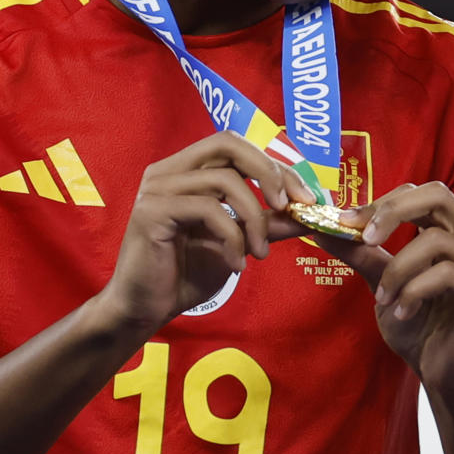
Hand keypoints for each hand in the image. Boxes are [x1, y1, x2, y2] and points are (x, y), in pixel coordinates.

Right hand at [98, 131, 317, 334]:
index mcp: (187, 170)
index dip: (275, 166)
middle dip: (268, 171)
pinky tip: (236, 265)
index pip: (237, 147)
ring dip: (253, 219)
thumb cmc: (186, 274)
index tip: (305, 198)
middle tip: (289, 206)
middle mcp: (169, 170)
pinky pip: (209, 209)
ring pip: (225, 180)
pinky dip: (232, 238)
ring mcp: (157, 188)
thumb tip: (308, 214)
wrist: (146, 309)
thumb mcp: (238, 242)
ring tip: (260, 253)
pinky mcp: (152, 211)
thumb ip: (267, 223)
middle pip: (228, 144)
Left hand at [315, 182, 453, 392]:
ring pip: (436, 240)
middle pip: (438, 195)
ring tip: (383, 298)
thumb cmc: (418, 326)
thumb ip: (362, 255)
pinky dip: (415, 291)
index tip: (348, 223)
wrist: (442, 373)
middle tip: (365, 240)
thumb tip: (323, 228)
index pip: (422, 192)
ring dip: (398, 269)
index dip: (384, 202)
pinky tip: (403, 313)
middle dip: (393, 212)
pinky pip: (448, 275)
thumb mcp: (383, 285)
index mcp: (453, 231)